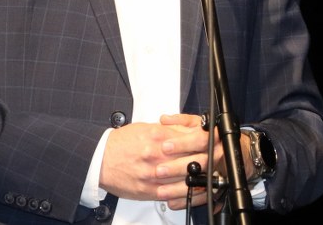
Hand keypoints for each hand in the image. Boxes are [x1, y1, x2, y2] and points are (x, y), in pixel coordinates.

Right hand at [99, 113, 223, 209]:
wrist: (100, 160)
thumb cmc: (121, 143)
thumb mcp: (146, 128)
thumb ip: (169, 131)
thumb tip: (189, 130)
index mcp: (158, 137)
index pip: (192, 137)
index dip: (209, 138)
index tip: (218, 138)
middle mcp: (158, 155)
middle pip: (194, 158)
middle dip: (212, 157)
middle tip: (222, 155)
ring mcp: (155, 175)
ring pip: (188, 178)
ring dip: (204, 176)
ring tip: (215, 174)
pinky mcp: (150, 191)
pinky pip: (175, 194)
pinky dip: (188, 193)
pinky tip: (196, 190)